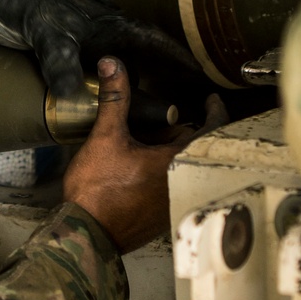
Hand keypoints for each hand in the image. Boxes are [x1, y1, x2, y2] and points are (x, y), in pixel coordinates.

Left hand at [0, 0, 197, 97]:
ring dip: (133, 89)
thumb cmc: (25, 7)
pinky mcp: (73, 52)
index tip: (202, 74)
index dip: (180, 58)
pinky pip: (100, 75)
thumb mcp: (45, 34)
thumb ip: (61, 62)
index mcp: (110, 23)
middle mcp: (105, 32)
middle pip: (144, 59)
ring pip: (122, 69)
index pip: (155, 41)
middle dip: (163, 81)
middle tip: (179, 108)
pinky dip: (108, 91)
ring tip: (147, 117)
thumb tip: (75, 93)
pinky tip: (106, 109)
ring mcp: (90, 43)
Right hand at [64, 57, 226, 253]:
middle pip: (193, 148)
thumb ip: (114, 100)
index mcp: (178, 162)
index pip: (211, 130)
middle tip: (158, 120)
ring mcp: (174, 201)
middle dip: (178, 132)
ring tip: (144, 142)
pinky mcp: (161, 215)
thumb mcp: (105, 137)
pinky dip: (161, 171)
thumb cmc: (97, 191)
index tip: (211, 101)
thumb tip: (112, 66)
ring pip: (181, 166)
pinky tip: (137, 166)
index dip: (214, 111)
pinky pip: (170, 183)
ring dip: (168, 153)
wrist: (86, 233)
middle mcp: (183, 183)